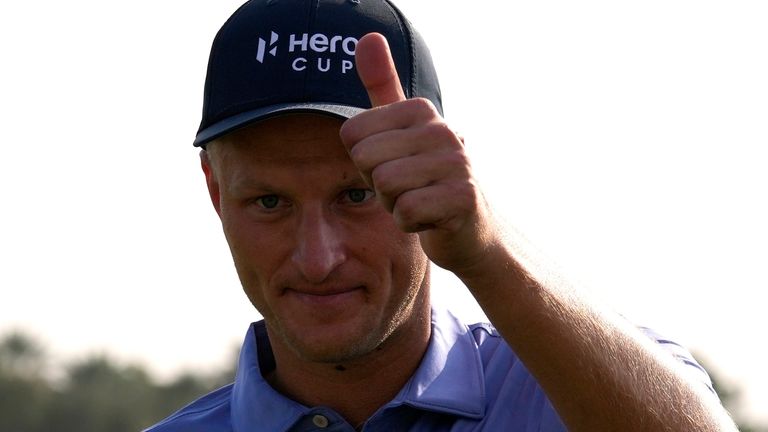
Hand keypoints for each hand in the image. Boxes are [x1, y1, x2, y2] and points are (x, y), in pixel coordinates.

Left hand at [340, 33, 496, 274]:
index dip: (364, 161)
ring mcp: (457, 163)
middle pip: (366, 160)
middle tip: (406, 188)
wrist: (470, 229)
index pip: (351, 135)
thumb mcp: (401, 131)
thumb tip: (367, 36)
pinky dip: (410, 223)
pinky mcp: (463, 198)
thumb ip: (382, 87)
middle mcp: (442, 129)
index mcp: (421, 110)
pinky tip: (430, 218)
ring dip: (394, 204)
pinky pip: (405, 212)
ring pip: (385, 185)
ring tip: (418, 200)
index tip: (394, 166)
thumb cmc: (425, 179)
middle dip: (378, 185)